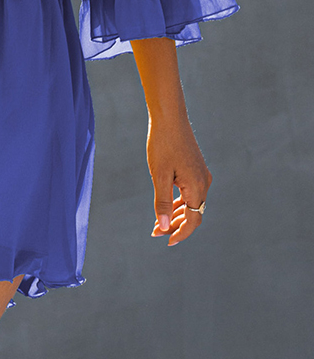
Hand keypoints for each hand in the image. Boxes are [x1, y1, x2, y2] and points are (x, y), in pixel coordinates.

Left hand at [146, 113, 211, 246]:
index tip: (166, 242)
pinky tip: (167, 206)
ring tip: (158, 222)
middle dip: (175, 225)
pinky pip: (191, 192)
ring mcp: (201, 174)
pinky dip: (179, 202)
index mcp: (196, 186)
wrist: (169, 117)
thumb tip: (164, 226)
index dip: (180, 233)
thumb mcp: (159, 175)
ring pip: (192, 203)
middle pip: (193, 213)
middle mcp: (203, 182)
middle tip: (155, 232)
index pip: (193, 220)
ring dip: (176, 214)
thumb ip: (161, 202)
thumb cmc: (162, 144)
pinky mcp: (196, 168)